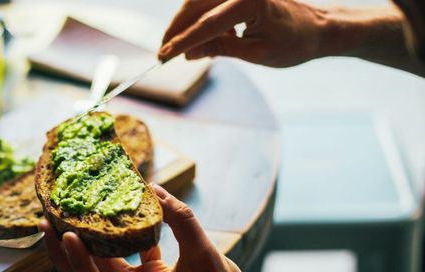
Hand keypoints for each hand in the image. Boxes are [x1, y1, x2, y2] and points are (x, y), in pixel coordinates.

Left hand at [39, 184, 263, 271]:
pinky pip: (126, 255)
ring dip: (85, 243)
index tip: (68, 235)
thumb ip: (181, 221)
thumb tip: (157, 190)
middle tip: (47, 222)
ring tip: (67, 215)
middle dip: (63, 253)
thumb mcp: (203, 255)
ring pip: (101, 266)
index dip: (76, 263)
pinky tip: (113, 213)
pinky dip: (119, 237)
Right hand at [159, 0, 327, 66]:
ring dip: (185, 24)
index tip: (164, 56)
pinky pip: (208, 2)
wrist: (317, 28)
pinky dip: (199, 19)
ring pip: (197, 2)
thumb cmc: (293, 43)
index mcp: (250, 1)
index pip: (207, 24)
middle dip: (177, 30)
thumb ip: (220, 49)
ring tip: (177, 48)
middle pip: (195, 6)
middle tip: (163, 53)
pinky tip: (200, 39)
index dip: (183, 42)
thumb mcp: (255, 53)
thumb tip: (188, 53)